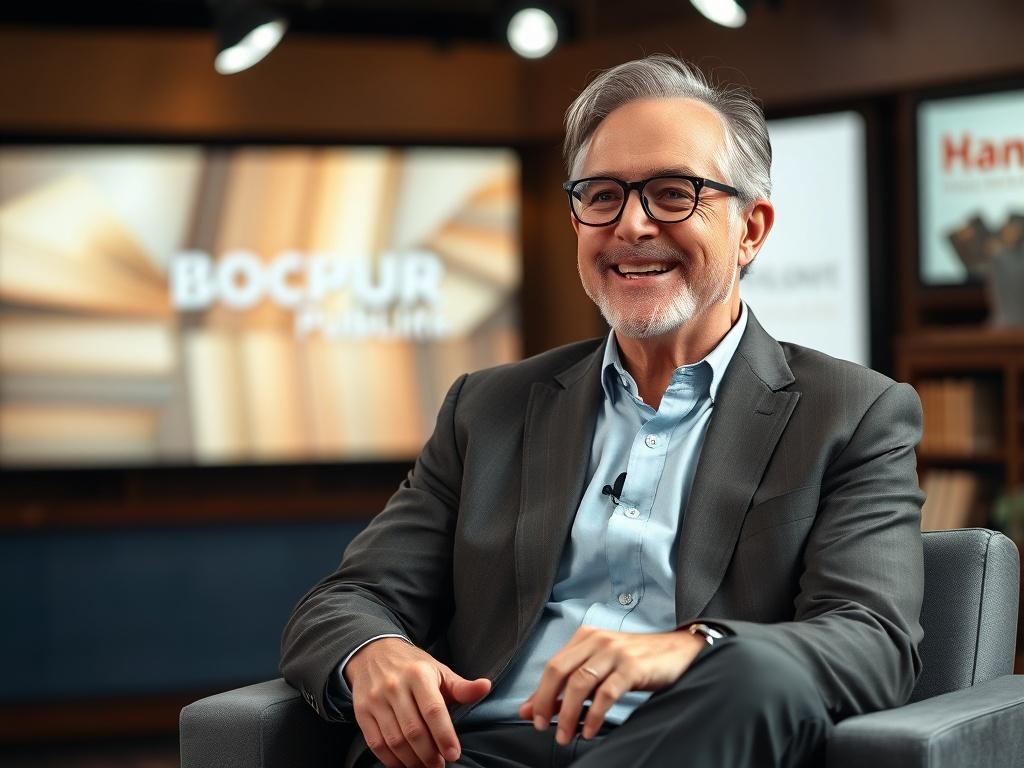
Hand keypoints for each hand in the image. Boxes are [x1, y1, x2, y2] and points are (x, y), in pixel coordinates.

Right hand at [345, 637, 490, 767]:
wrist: (373, 653)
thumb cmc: (413, 666)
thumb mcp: (439, 670)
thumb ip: (461, 686)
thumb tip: (486, 686)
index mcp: (419, 674)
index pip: (433, 710)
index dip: (444, 735)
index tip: (454, 754)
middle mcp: (395, 686)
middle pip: (414, 730)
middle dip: (429, 754)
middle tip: (440, 765)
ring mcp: (376, 699)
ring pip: (395, 740)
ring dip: (412, 760)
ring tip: (425, 766)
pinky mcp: (362, 712)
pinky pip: (376, 743)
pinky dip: (391, 759)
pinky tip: (404, 763)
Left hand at [518, 627, 704, 743]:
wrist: (679, 650)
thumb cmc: (636, 660)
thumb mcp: (599, 668)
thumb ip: (567, 685)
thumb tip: (529, 707)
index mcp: (585, 637)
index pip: (552, 666)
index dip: (538, 693)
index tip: (531, 716)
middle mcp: (597, 640)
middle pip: (559, 672)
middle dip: (546, 702)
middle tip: (542, 727)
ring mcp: (615, 652)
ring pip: (580, 683)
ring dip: (568, 714)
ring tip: (565, 735)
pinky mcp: (632, 667)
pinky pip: (606, 693)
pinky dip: (594, 715)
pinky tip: (590, 730)